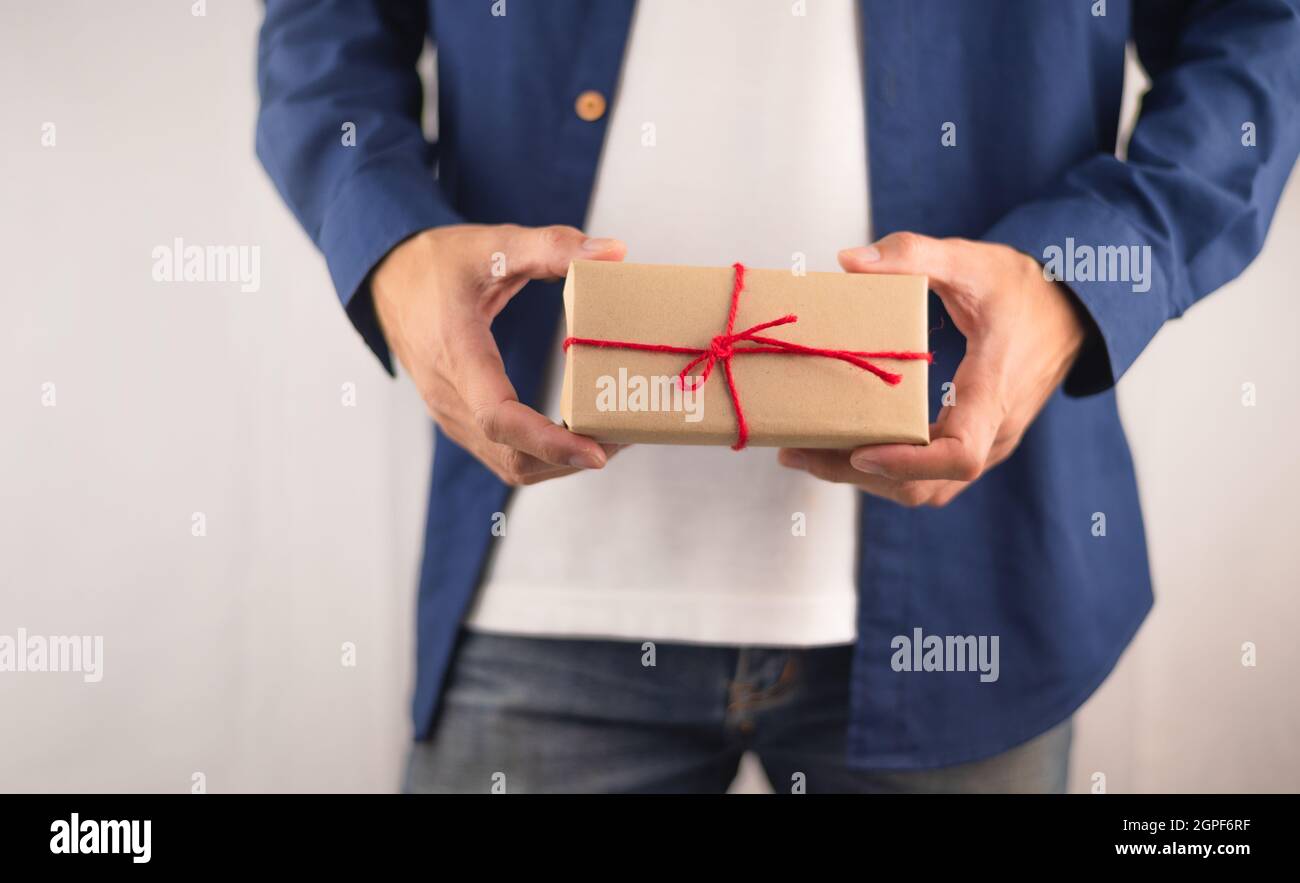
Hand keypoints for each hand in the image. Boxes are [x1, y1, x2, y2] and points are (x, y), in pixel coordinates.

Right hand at [371, 223, 626, 485]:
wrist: (389, 279)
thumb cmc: (438, 263)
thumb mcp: (493, 243)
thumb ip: (552, 246)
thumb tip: (615, 252)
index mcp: (456, 353)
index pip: (500, 418)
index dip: (551, 442)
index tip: (597, 451)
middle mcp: (449, 396)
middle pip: (512, 456)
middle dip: (570, 458)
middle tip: (623, 439)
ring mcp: (451, 414)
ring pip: (509, 465)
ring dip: (559, 463)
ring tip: (609, 440)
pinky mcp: (458, 420)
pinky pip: (502, 455)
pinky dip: (542, 457)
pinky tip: (576, 435)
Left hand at [778, 232, 1085, 506]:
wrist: (1072, 311)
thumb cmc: (1024, 288)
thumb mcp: (971, 260)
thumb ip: (914, 255)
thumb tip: (848, 261)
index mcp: (994, 391)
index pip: (960, 454)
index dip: (907, 463)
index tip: (859, 451)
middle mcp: (995, 431)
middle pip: (927, 484)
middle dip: (860, 476)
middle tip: (799, 452)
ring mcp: (988, 444)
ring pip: (927, 489)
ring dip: (869, 481)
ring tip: (809, 454)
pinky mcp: (978, 444)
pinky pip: (931, 477)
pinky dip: (888, 472)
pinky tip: (846, 447)